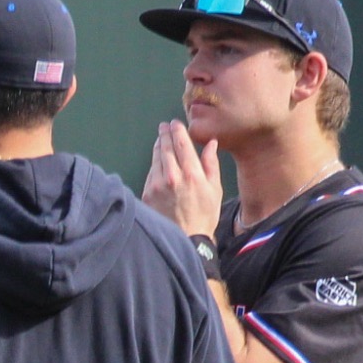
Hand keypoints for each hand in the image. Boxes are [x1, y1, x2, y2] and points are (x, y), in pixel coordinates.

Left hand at [142, 120, 223, 238]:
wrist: (186, 239)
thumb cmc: (205, 214)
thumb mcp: (215, 189)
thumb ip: (211, 163)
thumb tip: (211, 143)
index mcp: (192, 173)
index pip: (181, 143)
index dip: (177, 130)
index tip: (175, 123)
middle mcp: (172, 176)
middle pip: (165, 148)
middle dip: (164, 134)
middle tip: (164, 126)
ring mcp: (157, 185)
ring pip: (156, 158)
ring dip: (157, 146)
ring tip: (160, 139)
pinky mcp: (147, 194)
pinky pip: (150, 173)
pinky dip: (154, 164)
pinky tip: (158, 162)